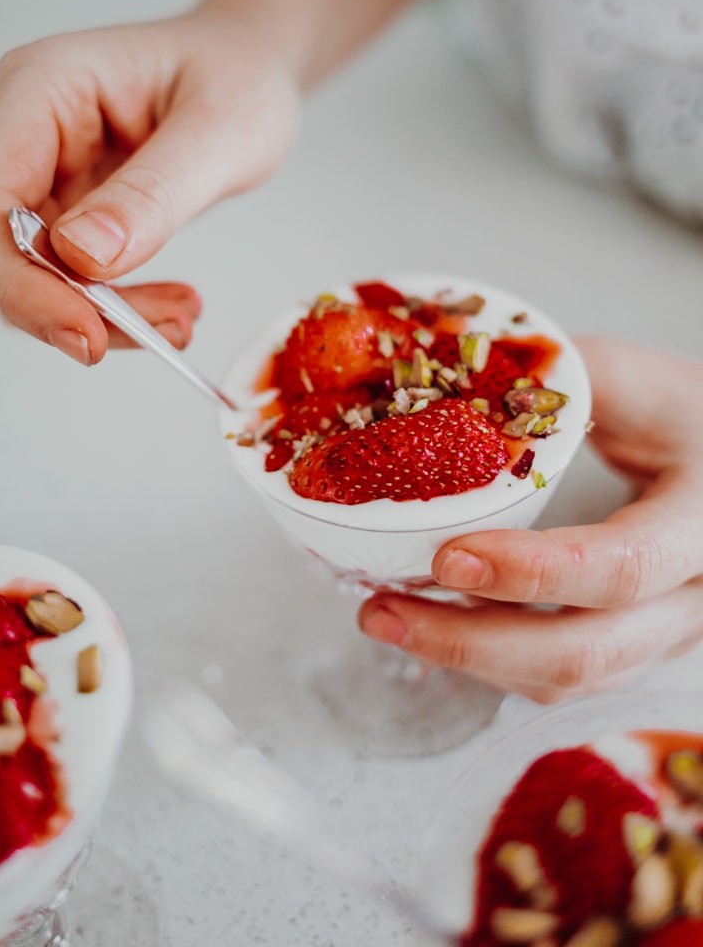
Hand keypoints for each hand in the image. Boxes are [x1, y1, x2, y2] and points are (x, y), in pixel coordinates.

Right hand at [0, 13, 299, 363]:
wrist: (248, 71)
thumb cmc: (236, 75)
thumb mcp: (221, 132)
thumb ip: (154, 193)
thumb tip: (84, 255)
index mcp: (41, 86)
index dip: (21, 277)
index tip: (85, 329)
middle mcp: (24, 128)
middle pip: (1, 246)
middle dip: (69, 306)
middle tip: (153, 334)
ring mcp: (40, 170)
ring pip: (34, 274)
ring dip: (101, 314)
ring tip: (178, 318)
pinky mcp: (65, 207)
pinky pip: (68, 277)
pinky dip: (115, 305)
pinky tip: (168, 305)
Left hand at [358, 335, 702, 702]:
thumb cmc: (691, 415)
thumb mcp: (638, 381)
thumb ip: (556, 380)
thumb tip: (447, 373)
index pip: (623, 566)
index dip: (533, 572)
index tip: (446, 558)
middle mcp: (692, 598)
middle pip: (583, 652)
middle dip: (469, 643)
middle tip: (380, 610)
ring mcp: (665, 634)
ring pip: (568, 678)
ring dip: (468, 657)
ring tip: (387, 616)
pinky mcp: (634, 647)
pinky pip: (563, 674)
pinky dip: (492, 657)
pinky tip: (436, 622)